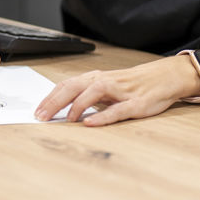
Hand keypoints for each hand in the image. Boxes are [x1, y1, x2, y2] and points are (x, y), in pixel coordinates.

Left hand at [34, 57, 199, 125]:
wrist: (163, 77)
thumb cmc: (132, 84)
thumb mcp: (106, 88)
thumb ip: (87, 96)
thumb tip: (62, 108)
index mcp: (95, 79)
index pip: (66, 86)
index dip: (49, 98)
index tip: (36, 111)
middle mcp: (104, 82)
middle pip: (73, 88)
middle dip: (54, 102)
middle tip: (41, 117)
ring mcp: (119, 92)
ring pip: (92, 94)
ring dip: (76, 106)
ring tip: (64, 119)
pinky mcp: (135, 103)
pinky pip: (116, 110)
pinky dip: (102, 116)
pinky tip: (90, 123)